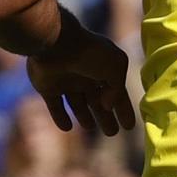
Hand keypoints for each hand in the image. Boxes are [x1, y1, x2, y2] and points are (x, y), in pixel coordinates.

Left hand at [27, 21, 134, 136]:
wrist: (56, 44)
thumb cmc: (90, 54)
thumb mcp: (116, 67)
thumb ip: (118, 89)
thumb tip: (107, 105)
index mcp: (102, 68)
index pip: (116, 92)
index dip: (123, 108)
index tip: (129, 126)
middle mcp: (85, 75)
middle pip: (97, 100)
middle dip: (105, 116)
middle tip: (112, 133)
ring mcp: (65, 80)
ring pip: (77, 104)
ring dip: (84, 116)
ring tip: (90, 127)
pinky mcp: (47, 87)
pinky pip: (55, 105)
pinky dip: (60, 117)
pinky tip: (67, 127)